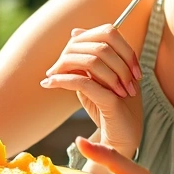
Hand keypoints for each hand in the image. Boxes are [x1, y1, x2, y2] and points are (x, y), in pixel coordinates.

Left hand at [40, 24, 143, 150]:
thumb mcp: (93, 81)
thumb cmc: (105, 110)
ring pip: (91, 62)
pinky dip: (63, 81)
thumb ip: (85, 61)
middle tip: (51, 69)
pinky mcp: (112, 100)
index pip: (104, 37)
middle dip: (69, 55)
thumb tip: (75, 33)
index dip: (79, 43)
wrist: (119, 140)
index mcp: (122, 62)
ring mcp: (120, 84)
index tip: (60, 59)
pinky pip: (84, 82)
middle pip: (96, 47)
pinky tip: (50, 84)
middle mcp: (124, 70)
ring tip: (49, 77)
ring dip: (64, 67)